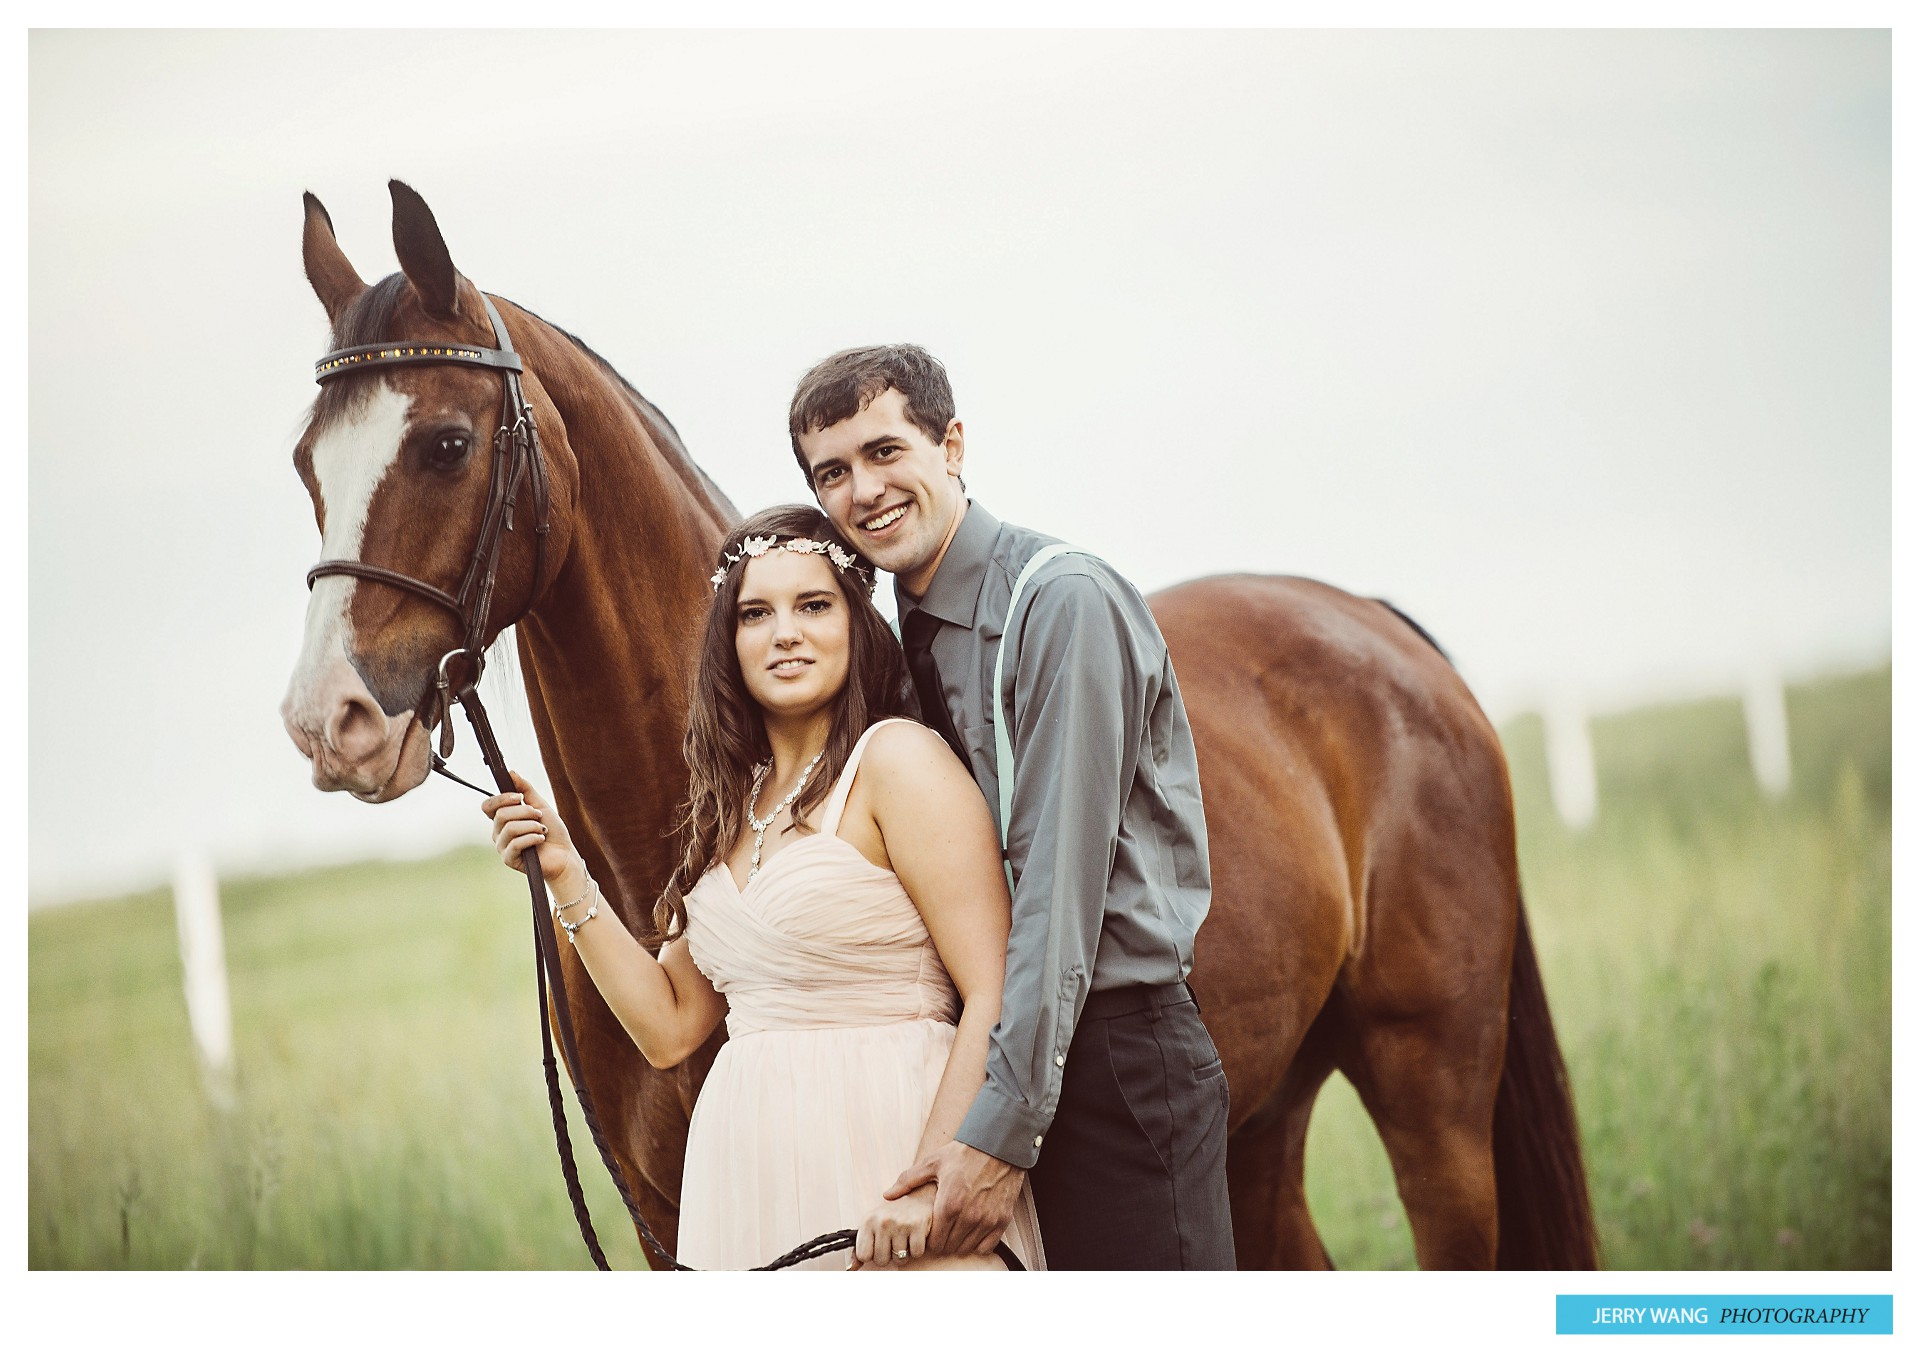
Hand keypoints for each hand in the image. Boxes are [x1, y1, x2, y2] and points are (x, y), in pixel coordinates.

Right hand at [482, 771, 582, 888]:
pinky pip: (516, 844)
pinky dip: (533, 838)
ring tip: (542, 830)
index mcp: (503, 819)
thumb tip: (511, 772)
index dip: (500, 799)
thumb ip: (525, 789)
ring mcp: (502, 847)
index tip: (518, 797)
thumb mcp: (540, 805)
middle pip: (501, 814)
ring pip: (510, 828)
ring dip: (532, 826)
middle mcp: (498, 832)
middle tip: (539, 817)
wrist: (564, 854)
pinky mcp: (509, 859)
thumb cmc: (552, 831)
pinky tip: (541, 840)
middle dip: (525, 812)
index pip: (488, 806)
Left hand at [849, 1183, 934, 1269]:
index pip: (863, 1255)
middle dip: (889, 1256)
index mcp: (867, 1221)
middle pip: (881, 1260)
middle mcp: (882, 1221)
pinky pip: (916, 1253)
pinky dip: (917, 1249)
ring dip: (904, 1253)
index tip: (878, 1245)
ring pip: (900, 1259)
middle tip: (894, 1241)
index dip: (872, 1255)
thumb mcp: (871, 1227)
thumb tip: (851, 1269)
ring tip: (904, 1237)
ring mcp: (900, 1223)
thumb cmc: (891, 1215)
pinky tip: (915, 1236)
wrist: (917, 1196)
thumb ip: (860, 1249)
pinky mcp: (918, 1225)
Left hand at [885, 1141, 1024, 1256]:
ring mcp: (987, 1220)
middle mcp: (968, 1217)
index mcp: (948, 1205)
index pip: (934, 1242)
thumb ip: (908, 1181)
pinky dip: (979, 1243)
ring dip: (960, 1243)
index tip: (931, 1230)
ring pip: (967, 1248)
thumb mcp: (932, 1162)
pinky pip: (987, 1247)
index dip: (929, 1238)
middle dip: (943, 1241)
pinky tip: (973, 1230)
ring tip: (957, 1228)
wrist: (997, 1145)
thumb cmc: (963, 1153)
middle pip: (949, 1247)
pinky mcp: (1002, 1221)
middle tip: (942, 1229)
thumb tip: (887, 1195)